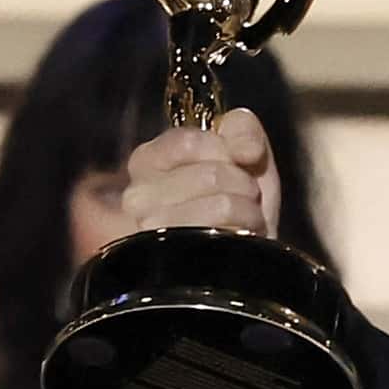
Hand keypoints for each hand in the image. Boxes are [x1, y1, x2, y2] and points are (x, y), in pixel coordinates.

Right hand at [122, 108, 280, 239]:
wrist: (249, 250)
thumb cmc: (239, 197)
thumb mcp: (244, 149)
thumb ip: (242, 128)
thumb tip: (246, 147)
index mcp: (147, 160)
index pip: (189, 141)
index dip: (226, 149)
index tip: (235, 160)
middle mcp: (138, 197)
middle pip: (210, 174)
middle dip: (243, 183)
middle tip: (242, 196)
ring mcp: (154, 232)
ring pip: (221, 204)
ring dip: (248, 211)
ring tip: (243, 218)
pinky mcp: (175, 260)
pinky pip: (225, 233)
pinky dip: (246, 232)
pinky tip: (238, 236)